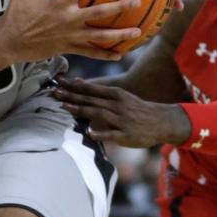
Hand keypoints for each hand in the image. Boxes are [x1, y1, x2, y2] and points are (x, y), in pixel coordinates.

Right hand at [0, 0, 141, 68]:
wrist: (10, 43)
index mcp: (59, 2)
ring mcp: (71, 35)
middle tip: (136, 1)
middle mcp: (69, 19)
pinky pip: (90, 53)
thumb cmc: (16, 14)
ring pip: (100, 36)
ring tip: (137, 31)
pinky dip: (105, 55)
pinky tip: (119, 55)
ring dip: (120, 34)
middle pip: (100, 12)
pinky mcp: (69, 48)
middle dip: (119, 7)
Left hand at [52, 75, 191, 146]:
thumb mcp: (121, 97)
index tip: (58, 82)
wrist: (162, 121)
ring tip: (64, 107)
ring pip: (98, 113)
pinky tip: (89, 132)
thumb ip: (101, 93)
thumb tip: (80, 84)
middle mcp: (117, 105)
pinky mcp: (126, 134)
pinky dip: (100, 132)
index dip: (74, 86)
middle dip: (71, 96)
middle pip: (90, 99)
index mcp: (116, 95)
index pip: (91, 89)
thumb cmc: (137, 110)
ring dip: (80, 110)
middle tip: (54, 93)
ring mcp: (121, 119)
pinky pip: (111, 133)